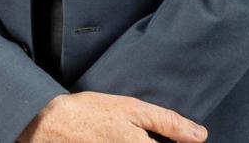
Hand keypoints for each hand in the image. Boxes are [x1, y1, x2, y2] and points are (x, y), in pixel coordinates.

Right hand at [18, 92, 206, 142]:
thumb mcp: (130, 109)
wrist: (48, 125)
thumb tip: (200, 135)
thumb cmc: (89, 114)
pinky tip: (121, 140)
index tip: (180, 140)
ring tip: (132, 135)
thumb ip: (168, 122)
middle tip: (148, 134)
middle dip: (159, 142)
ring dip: (146, 142)